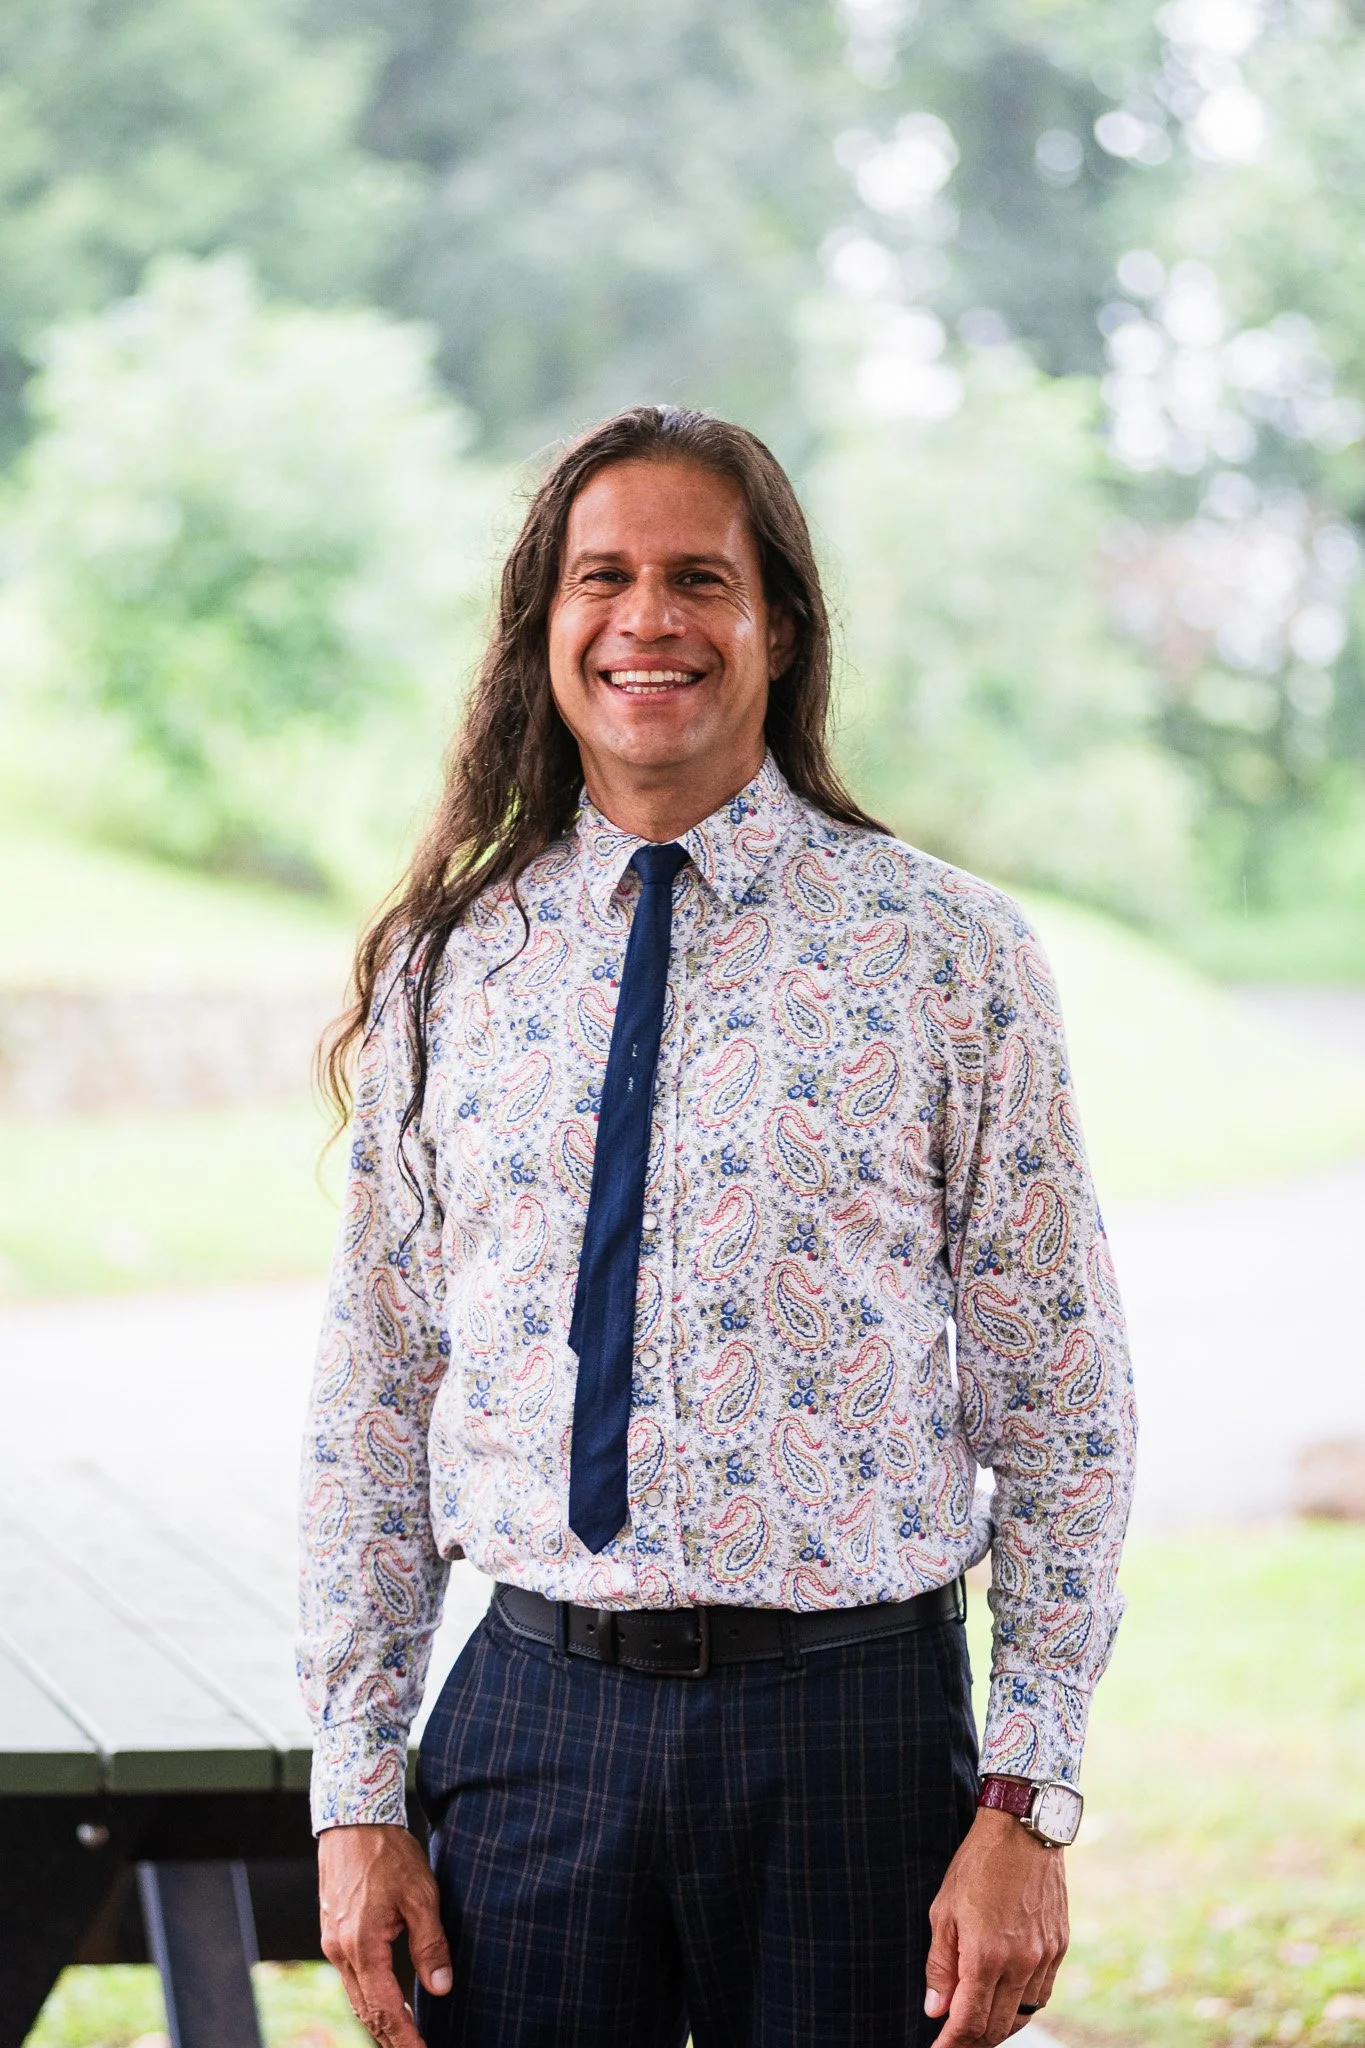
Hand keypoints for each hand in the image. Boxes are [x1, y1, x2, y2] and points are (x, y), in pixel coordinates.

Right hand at [318, 1822, 452, 2046]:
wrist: (354, 1819)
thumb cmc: (389, 1853)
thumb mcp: (421, 1895)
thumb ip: (430, 1944)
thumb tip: (441, 1987)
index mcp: (362, 1945)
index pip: (384, 2008)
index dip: (404, 2038)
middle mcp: (340, 1950)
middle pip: (365, 2010)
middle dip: (390, 2037)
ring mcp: (332, 1941)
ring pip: (356, 1996)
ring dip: (378, 2019)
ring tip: (403, 2037)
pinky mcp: (333, 1931)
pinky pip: (350, 1976)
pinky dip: (368, 1996)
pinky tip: (385, 2000)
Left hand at [924, 1807, 1068, 2046]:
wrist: (1023, 1829)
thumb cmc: (977, 1866)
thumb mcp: (944, 1911)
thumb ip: (940, 1965)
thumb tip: (935, 2009)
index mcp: (986, 1956)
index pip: (969, 2022)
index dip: (951, 2044)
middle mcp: (1020, 1963)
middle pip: (998, 2027)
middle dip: (973, 2042)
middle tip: (954, 2042)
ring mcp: (1044, 1957)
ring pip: (1024, 2015)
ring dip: (1000, 2028)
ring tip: (978, 2027)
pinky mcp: (1059, 1947)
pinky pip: (1042, 1993)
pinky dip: (1023, 2006)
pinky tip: (1008, 2001)